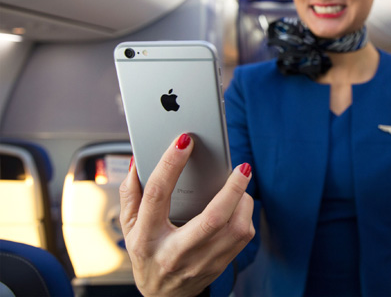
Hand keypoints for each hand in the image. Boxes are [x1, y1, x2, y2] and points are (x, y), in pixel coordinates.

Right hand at [119, 133, 254, 296]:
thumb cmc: (147, 254)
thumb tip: (137, 162)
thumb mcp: (128, 227)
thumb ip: (130, 194)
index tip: (184, 141)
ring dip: (243, 199)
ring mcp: (201, 261)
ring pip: (235, 228)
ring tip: (240, 182)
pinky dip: (245, 213)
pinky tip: (239, 203)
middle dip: (231, 188)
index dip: (170, 165)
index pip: (157, 195)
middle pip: (211, 217)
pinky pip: (243, 236)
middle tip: (242, 166)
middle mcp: (175, 251)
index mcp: (147, 236)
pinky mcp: (220, 265)